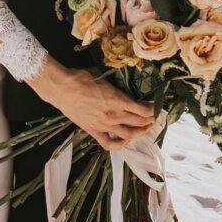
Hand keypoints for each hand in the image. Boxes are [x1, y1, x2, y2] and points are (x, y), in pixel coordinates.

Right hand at [29, 60, 155, 150]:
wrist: (62, 88)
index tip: (159, 107)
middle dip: (151, 120)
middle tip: (156, 117)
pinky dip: (119, 145)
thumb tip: (130, 80)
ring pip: (128, 135)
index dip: (154, 110)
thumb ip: (119, 83)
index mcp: (119, 100)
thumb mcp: (106, 76)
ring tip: (145, 128)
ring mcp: (103, 125)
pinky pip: (109, 144)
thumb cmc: (83, 77)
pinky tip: (124, 141)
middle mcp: (114, 115)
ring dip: (140, 132)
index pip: (144, 110)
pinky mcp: (93, 131)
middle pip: (139, 122)